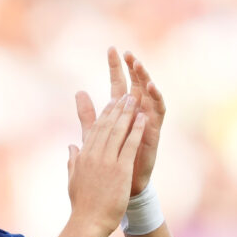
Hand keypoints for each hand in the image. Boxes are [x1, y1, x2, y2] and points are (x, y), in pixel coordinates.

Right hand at [66, 94, 146, 236]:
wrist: (88, 222)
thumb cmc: (82, 205)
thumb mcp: (73, 179)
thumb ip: (72, 161)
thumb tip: (71, 147)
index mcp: (83, 156)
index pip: (95, 130)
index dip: (105, 114)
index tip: (112, 103)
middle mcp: (94, 155)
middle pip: (106, 126)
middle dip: (117, 108)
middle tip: (125, 95)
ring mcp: (107, 161)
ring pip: (118, 131)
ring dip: (127, 113)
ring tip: (135, 100)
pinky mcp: (120, 169)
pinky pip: (130, 145)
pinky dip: (136, 130)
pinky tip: (143, 119)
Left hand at [75, 48, 165, 195]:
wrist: (118, 187)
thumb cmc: (110, 161)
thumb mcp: (95, 134)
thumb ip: (87, 114)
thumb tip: (78, 91)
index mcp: (121, 113)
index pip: (119, 84)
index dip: (116, 68)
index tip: (111, 49)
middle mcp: (136, 114)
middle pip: (136, 85)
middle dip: (133, 68)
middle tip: (128, 53)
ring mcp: (146, 122)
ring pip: (149, 95)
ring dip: (145, 79)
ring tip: (139, 65)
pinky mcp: (154, 133)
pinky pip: (158, 113)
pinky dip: (156, 99)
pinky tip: (150, 87)